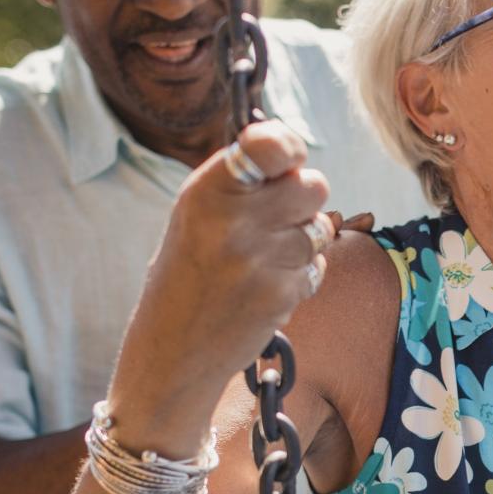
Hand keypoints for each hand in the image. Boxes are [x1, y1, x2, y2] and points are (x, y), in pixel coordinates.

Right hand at [106, 121, 354, 449]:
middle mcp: (234, 222)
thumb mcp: (196, 213)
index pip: (270, 145)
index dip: (289, 146)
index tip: (286, 158)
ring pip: (319, 229)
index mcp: (207, 191)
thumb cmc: (188, 270)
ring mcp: (260, 261)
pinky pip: (316, 267)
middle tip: (278, 215)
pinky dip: (300, 274)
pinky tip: (266, 286)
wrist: (173, 348)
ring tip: (262, 258)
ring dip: (302, 240)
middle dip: (303, 198)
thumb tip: (294, 153)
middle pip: (313, 186)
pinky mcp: (281, 295)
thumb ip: (242, 182)